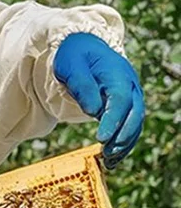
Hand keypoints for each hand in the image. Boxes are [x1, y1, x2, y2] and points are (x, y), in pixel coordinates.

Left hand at [53, 32, 143, 168]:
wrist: (82, 47)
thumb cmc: (74, 56)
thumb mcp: (71, 66)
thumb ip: (82, 85)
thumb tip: (93, 110)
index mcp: (117, 73)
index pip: (119, 99)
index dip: (113, 120)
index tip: (101, 138)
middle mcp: (129, 85)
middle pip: (134, 113)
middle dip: (123, 136)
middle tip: (108, 153)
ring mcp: (130, 95)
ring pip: (135, 122)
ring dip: (125, 143)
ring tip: (109, 161)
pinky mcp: (125, 104)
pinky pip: (129, 124)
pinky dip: (123, 141)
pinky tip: (112, 157)